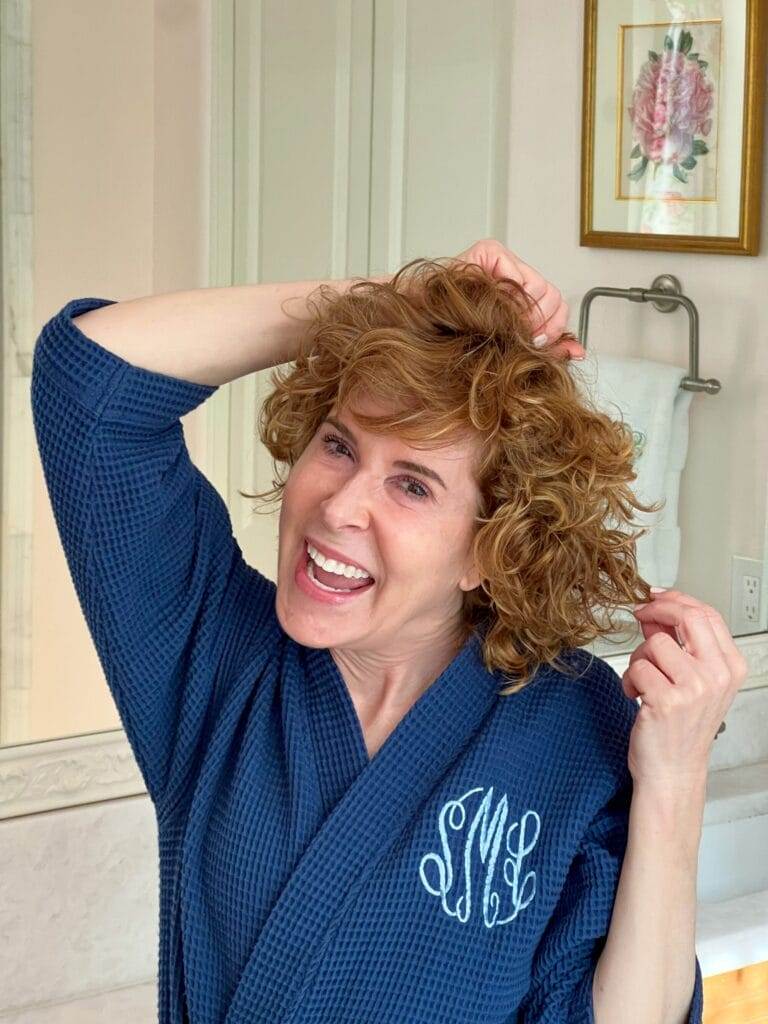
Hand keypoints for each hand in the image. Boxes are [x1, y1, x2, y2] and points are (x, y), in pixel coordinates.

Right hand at [454, 238, 585, 359]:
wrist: (422, 330)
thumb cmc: (459, 340)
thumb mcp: (512, 348)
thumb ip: (546, 349)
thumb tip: (578, 352)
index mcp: (521, 294)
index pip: (557, 306)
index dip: (551, 329)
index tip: (535, 344)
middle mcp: (515, 274)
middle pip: (554, 297)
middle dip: (541, 325)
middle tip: (519, 337)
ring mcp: (503, 260)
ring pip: (541, 289)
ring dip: (524, 315)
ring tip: (503, 326)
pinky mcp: (489, 253)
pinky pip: (518, 279)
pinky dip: (509, 300)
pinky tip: (491, 311)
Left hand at [622, 588, 748, 786]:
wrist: (673, 771)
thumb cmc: (680, 727)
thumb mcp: (692, 681)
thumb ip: (679, 645)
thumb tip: (655, 613)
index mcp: (730, 667)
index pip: (707, 614)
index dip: (677, 599)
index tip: (656, 597)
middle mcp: (717, 676)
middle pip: (687, 617)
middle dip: (656, 610)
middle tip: (640, 615)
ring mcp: (694, 688)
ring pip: (654, 643)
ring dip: (639, 659)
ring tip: (644, 683)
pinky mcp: (667, 700)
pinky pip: (637, 667)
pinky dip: (628, 681)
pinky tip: (637, 697)